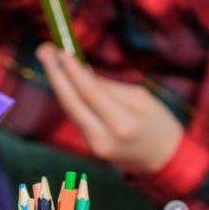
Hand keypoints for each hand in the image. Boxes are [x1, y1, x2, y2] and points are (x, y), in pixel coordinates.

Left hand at [36, 43, 182, 175]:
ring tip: (49, 58)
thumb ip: (109, 87)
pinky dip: (70, 96)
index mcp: (122, 123)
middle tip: (43, 49)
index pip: (90, 93)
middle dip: (54, 74)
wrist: (165, 160)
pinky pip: (77, 117)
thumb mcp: (141, 98)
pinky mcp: (91, 147)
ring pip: (71, 110)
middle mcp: (103, 137)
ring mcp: (94, 146)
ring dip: (59, 83)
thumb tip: (81, 73)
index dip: (73, 71)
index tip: (60, 50)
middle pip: (71, 103)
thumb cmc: (159, 124)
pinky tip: (64, 79)